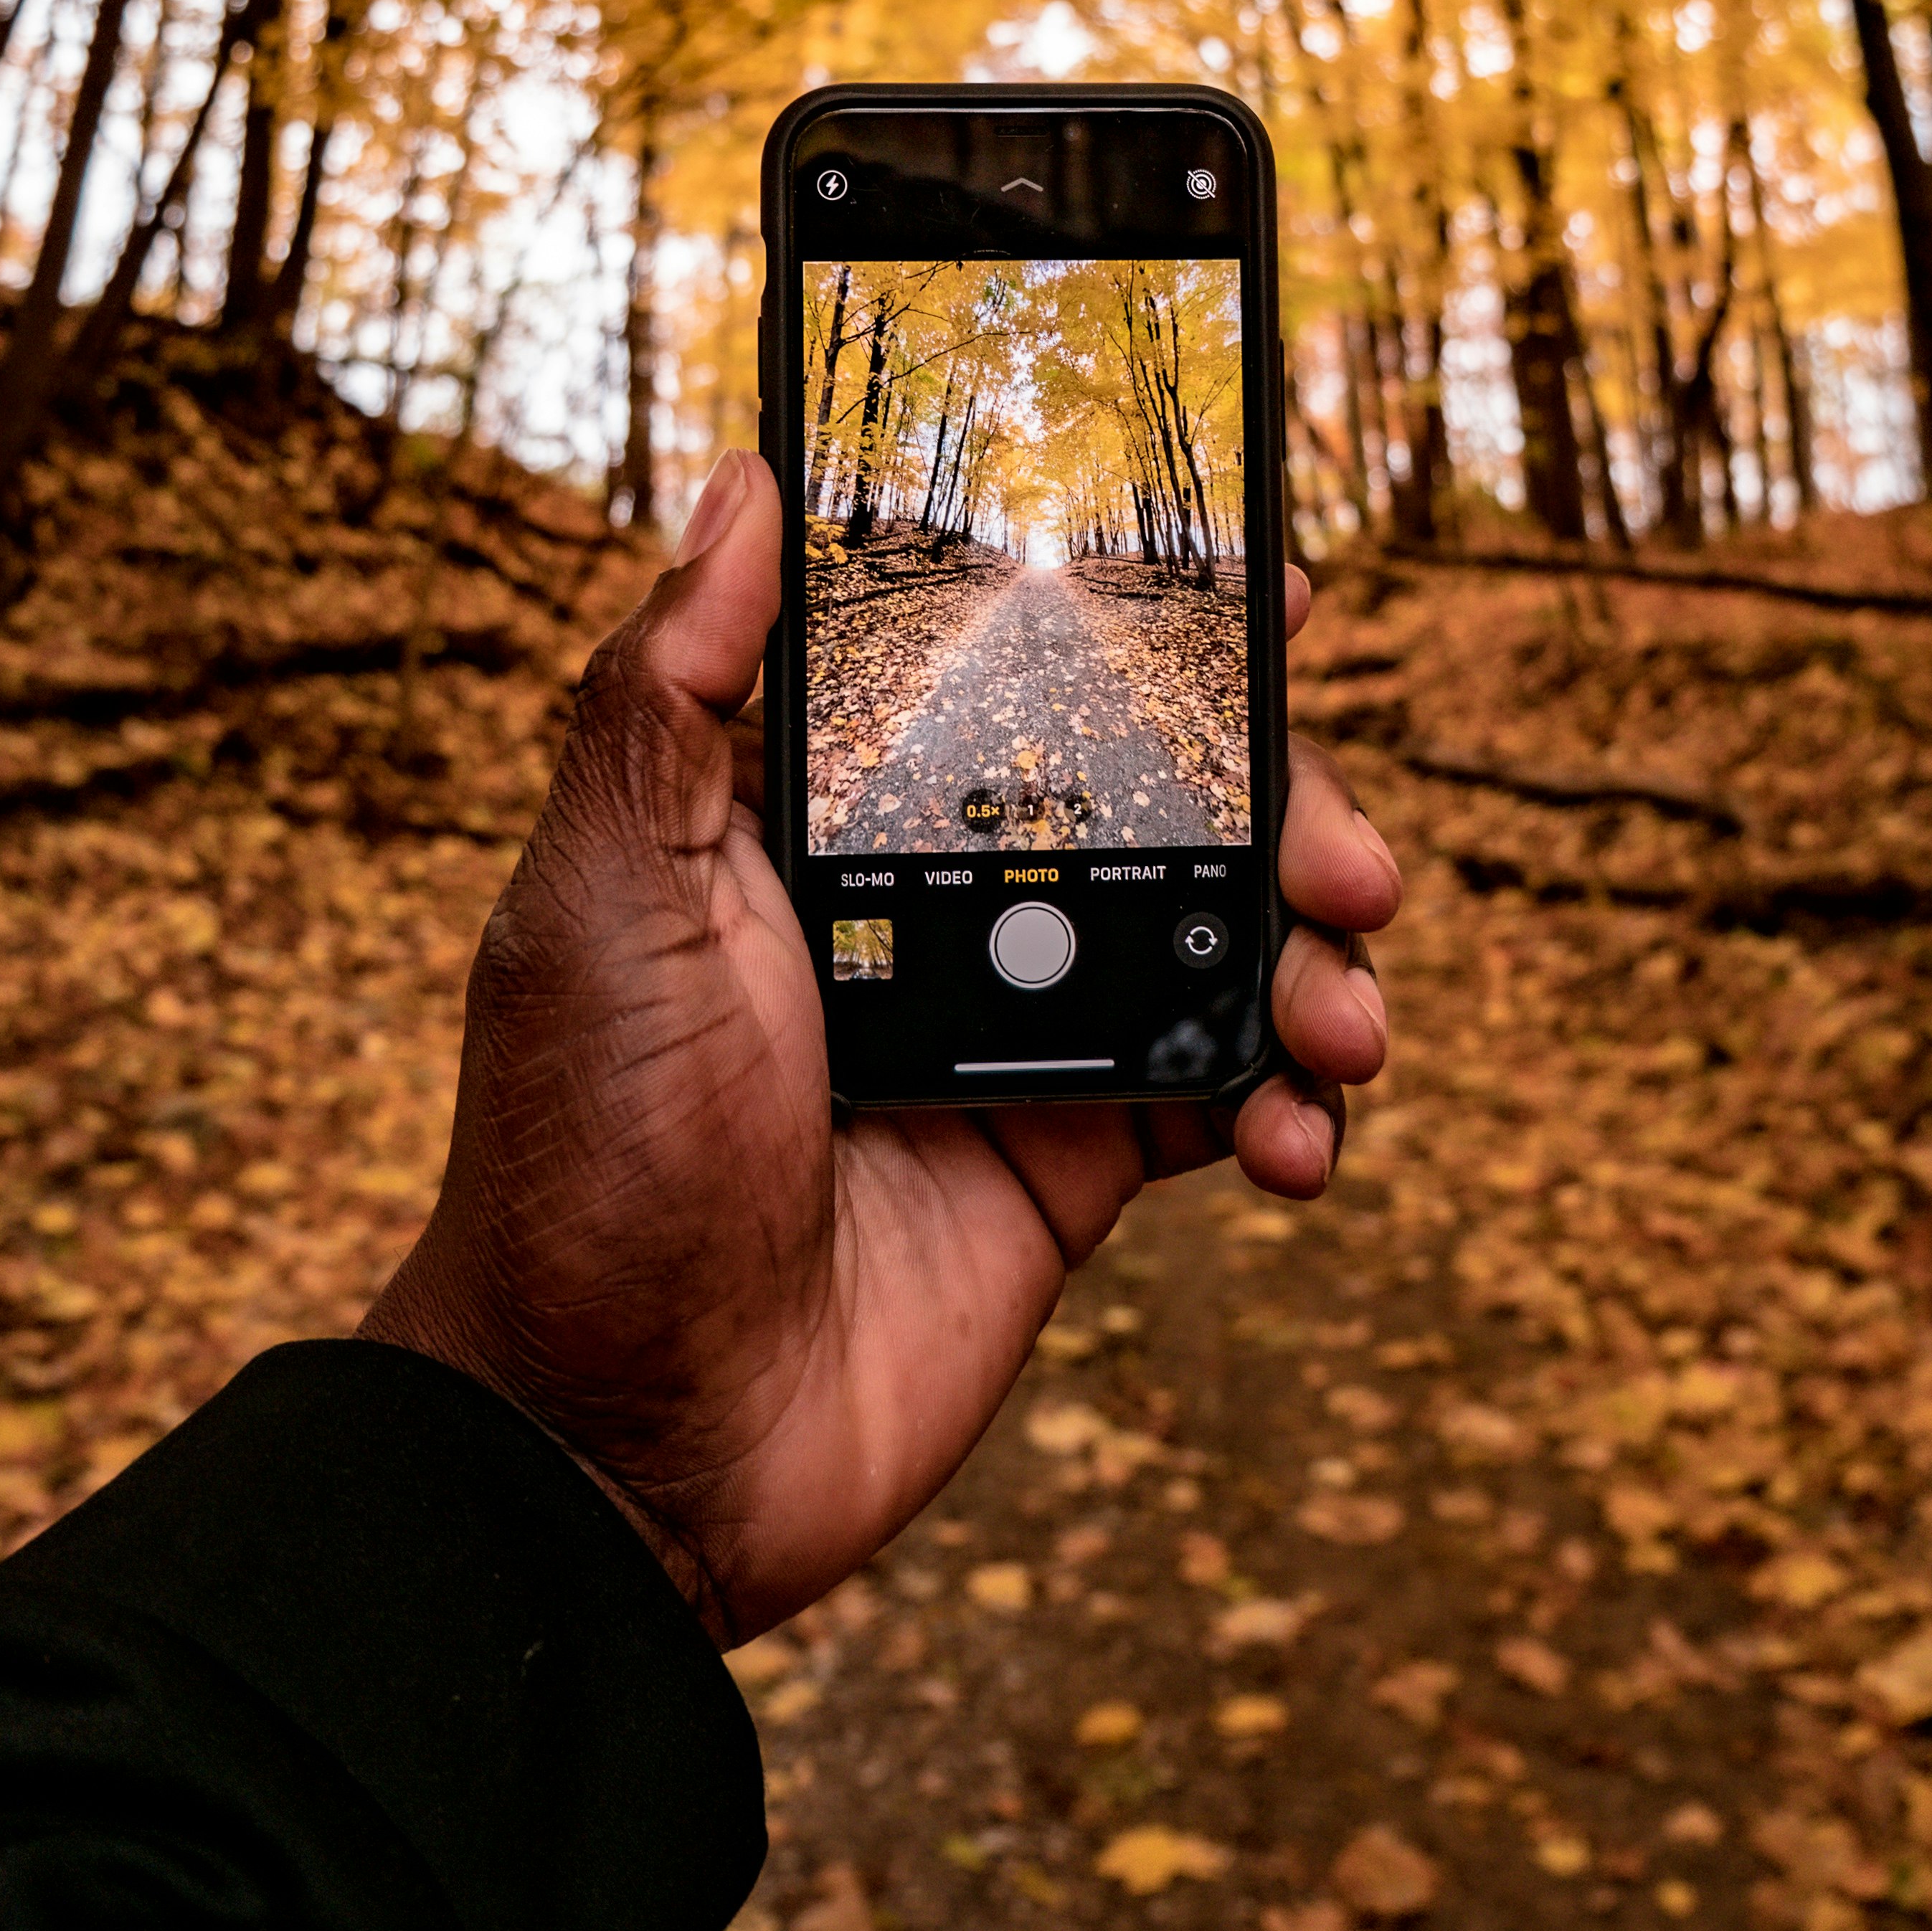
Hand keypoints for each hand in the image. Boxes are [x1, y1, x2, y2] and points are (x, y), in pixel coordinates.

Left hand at [362, 450, 1393, 1641]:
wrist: (620, 1446)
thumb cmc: (583, 1159)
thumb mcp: (601, 901)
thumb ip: (671, 697)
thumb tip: (740, 484)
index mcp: (830, 820)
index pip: (1005, 673)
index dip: (1141, 624)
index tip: (1267, 588)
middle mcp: (934, 903)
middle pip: (1156, 795)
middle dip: (1281, 804)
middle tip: (1348, 857)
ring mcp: (1014, 1033)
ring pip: (1214, 933)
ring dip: (1312, 955)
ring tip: (1342, 1018)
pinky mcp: (1071, 1162)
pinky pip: (1220, 1092)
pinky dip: (1290, 1102)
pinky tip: (1298, 1137)